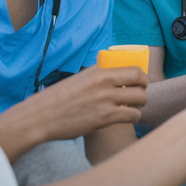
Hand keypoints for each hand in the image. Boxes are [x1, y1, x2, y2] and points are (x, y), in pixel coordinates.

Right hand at [14, 66, 147, 141]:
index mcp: (98, 70)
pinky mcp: (105, 117)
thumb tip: (115, 75)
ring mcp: (105, 99)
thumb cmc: (58, 100)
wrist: (40, 117)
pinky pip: (133, 115)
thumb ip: (97, 76)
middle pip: (141, 80)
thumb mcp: (79, 80)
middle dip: (144, 88)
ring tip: (133, 107)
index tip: (140, 82)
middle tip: (140, 95)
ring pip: (140, 98)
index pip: (133, 67)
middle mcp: (104, 82)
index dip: (141, 75)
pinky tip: (127, 118)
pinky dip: (134, 117)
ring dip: (140, 104)